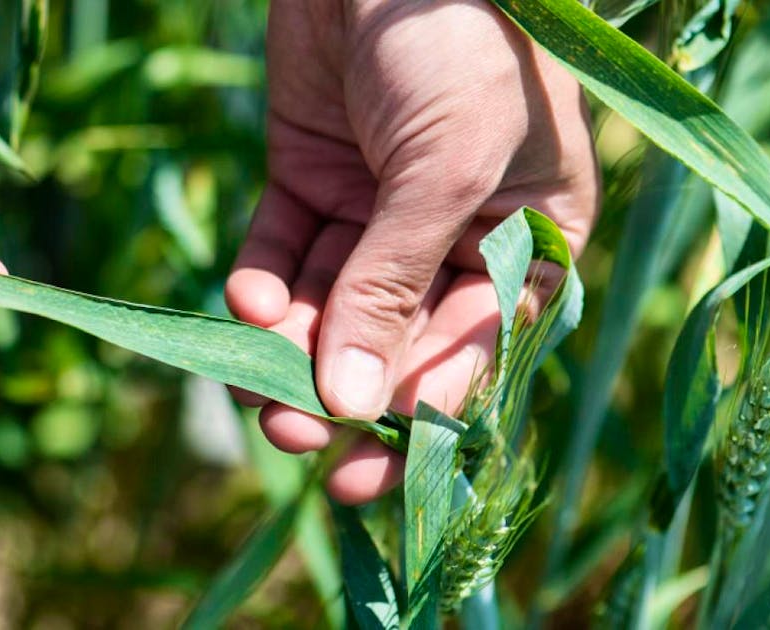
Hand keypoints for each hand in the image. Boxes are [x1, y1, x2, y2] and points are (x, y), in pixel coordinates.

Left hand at [225, 1, 598, 503]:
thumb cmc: (457, 42)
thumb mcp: (445, 165)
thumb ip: (396, 283)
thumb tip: (352, 403)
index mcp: (524, 242)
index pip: (471, 352)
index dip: (415, 416)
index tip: (360, 472)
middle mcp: (448, 238)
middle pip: (390, 342)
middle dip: (338, 390)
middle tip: (288, 430)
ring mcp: (375, 214)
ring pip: (328, 310)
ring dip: (287, 349)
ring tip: (248, 373)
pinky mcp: (309, 183)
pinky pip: (283, 255)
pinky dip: (261, 285)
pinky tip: (244, 300)